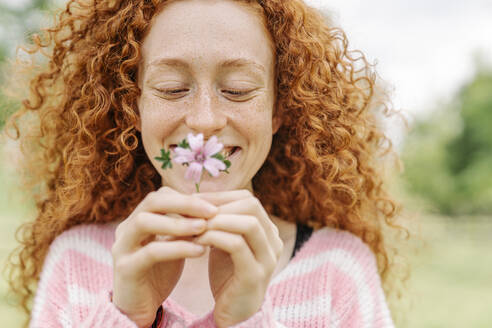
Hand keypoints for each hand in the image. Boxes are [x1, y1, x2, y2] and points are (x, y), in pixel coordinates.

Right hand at [111, 186, 217, 327]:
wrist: (140, 308)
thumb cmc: (159, 272)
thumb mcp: (175, 244)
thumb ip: (185, 227)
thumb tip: (213, 207)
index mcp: (138, 219)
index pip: (162, 195)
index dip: (188, 197)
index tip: (214, 205)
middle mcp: (126, 228)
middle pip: (152, 201)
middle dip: (185, 204)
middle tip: (212, 211)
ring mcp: (121, 247)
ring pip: (145, 222)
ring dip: (178, 223)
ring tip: (204, 228)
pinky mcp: (125, 268)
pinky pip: (151, 252)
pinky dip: (178, 248)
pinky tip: (200, 252)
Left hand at [193, 190, 283, 327]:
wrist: (233, 314)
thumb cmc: (228, 275)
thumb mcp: (226, 243)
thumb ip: (221, 222)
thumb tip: (197, 196)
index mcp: (268, 231)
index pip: (248, 198)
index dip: (221, 196)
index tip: (194, 200)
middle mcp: (274, 241)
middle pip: (252, 205)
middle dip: (218, 205)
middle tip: (192, 211)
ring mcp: (268, 259)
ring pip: (248, 223)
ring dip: (216, 220)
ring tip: (194, 225)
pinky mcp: (255, 275)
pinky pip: (236, 245)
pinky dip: (214, 237)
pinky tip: (197, 240)